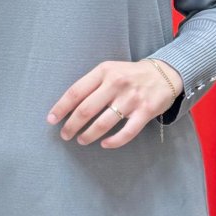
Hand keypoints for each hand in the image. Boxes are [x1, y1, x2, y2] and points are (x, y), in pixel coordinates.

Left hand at [46, 59, 182, 148]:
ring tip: (81, 140)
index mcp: (104, 72)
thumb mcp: (109, 71)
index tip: (51, 120)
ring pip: (103, 123)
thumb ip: (91, 84)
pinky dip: (113, 142)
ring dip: (88, 135)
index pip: (76, 91)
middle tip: (65, 135)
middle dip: (71, 126)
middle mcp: (116, 83)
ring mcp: (131, 98)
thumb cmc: (130, 75)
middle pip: (86, 110)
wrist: (164, 74)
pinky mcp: (145, 111)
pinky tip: (104, 144)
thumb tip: (67, 107)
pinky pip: (126, 132)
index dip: (61, 108)